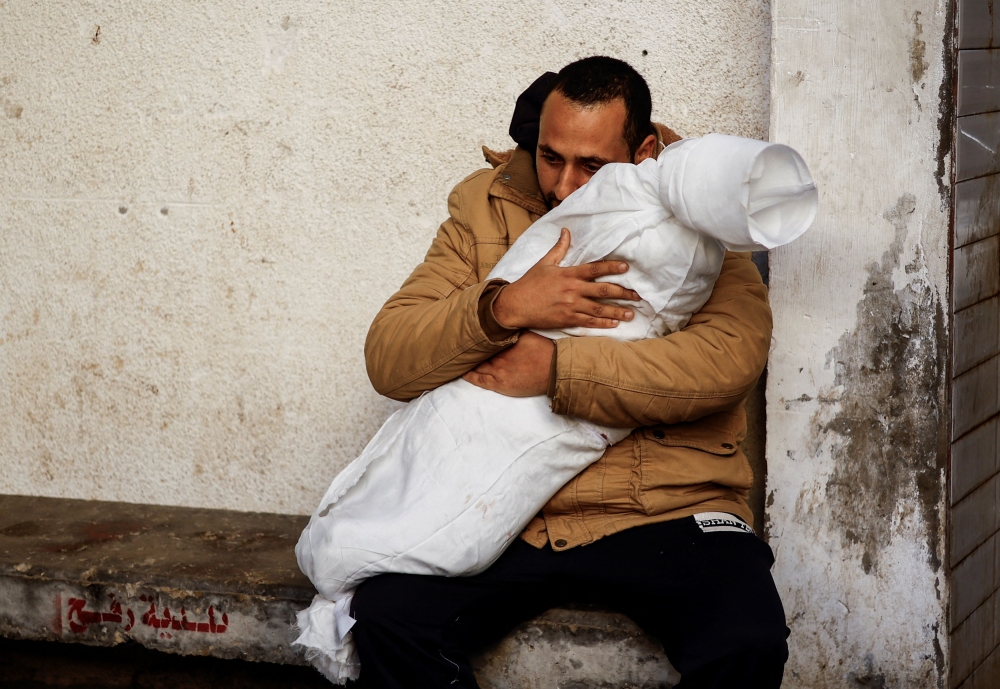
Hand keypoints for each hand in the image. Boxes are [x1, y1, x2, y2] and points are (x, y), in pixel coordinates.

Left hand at [462, 332, 553, 396]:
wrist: (554, 370)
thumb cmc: (544, 351)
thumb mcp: (528, 333)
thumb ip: (513, 330)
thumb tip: (501, 321)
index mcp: (505, 342)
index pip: (483, 338)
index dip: (474, 336)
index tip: (464, 331)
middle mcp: (499, 355)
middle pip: (478, 351)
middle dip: (468, 348)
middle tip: (455, 344)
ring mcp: (498, 371)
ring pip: (476, 365)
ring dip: (467, 361)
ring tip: (456, 357)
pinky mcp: (500, 384)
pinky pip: (479, 380)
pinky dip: (469, 375)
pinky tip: (462, 371)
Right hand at [492, 228, 639, 329]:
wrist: (516, 305)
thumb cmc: (530, 283)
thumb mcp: (544, 263)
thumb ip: (559, 248)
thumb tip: (566, 231)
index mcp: (568, 274)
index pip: (594, 269)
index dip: (611, 267)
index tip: (626, 267)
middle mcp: (572, 290)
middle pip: (602, 291)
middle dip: (622, 293)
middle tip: (637, 295)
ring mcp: (570, 306)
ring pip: (598, 309)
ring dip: (616, 312)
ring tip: (631, 313)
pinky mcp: (567, 320)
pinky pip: (588, 322)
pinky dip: (602, 323)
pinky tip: (614, 324)